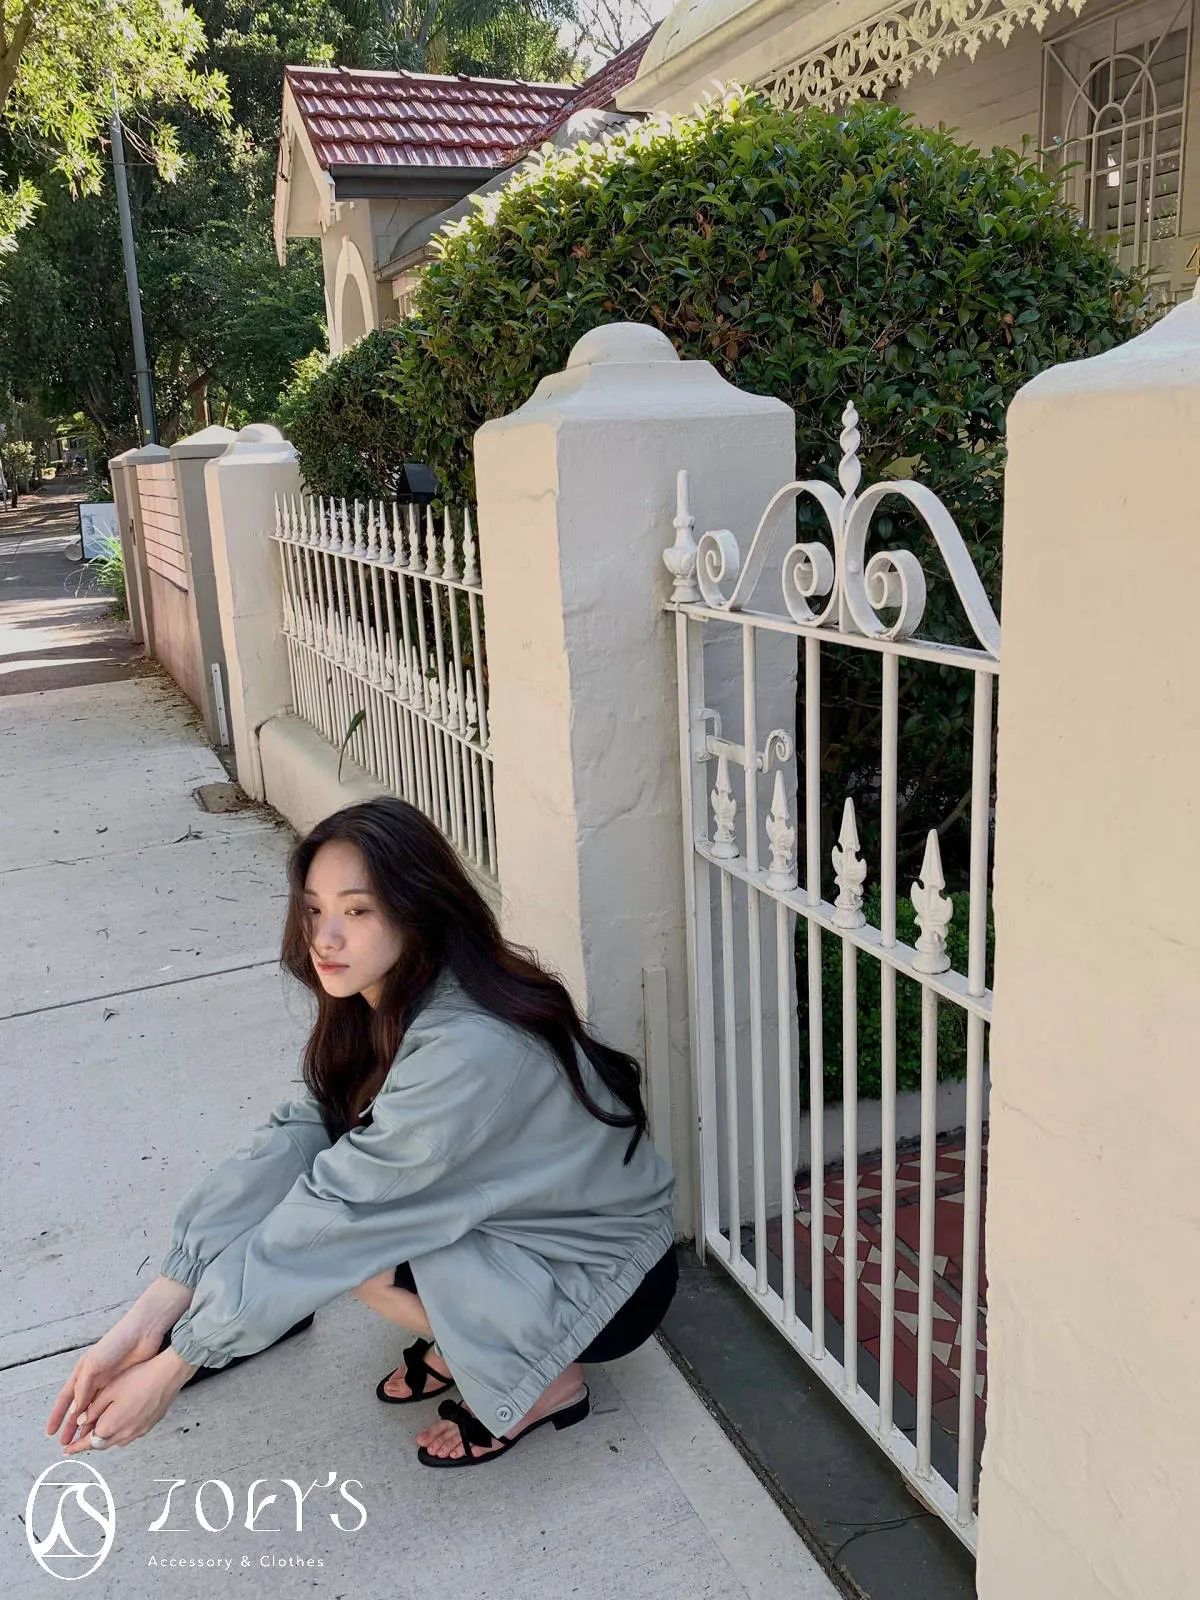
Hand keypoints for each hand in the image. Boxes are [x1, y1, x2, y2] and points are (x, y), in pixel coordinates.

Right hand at [45, 1277, 193, 1445]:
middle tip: (66, 1442)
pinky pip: (110, 1406)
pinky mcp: (123, 1385)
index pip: (65, 1398)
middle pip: (79, 1407)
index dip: (57, 1415)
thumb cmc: (115, 1344)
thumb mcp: (93, 1366)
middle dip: (71, 1425)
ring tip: (84, 1441)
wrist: (143, 1333)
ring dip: (88, 1424)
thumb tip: (76, 1411)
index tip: (51, 1431)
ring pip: (94, 1409)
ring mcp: (108, 1383)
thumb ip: (83, 1388)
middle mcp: (93, 1379)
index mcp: (83, 1372)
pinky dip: (104, 1418)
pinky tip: (104, 1428)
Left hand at [59, 1351, 194, 1455]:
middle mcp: (124, 1433)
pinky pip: (129, 1434)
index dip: (76, 1446)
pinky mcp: (149, 1426)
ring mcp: (138, 1431)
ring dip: (104, 1439)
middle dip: (89, 1444)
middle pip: (101, 1444)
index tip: (67, 1450)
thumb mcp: (109, 1390)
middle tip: (79, 1443)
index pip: (88, 1442)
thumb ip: (93, 1409)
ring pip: (115, 1441)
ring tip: (98, 1431)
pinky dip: (119, 1433)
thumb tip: (82, 1421)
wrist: (168, 1375)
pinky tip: (119, 1422)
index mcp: (111, 1425)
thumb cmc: (140, 1378)